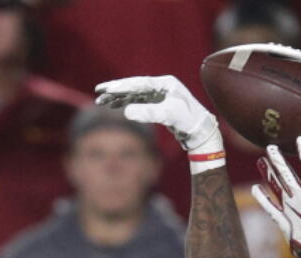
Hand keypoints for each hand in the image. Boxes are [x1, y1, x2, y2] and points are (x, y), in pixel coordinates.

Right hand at [95, 75, 220, 154]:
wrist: (201, 132)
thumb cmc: (189, 121)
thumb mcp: (169, 115)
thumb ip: (148, 113)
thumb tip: (126, 112)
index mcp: (166, 83)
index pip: (139, 83)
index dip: (122, 86)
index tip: (107, 89)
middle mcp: (162, 86)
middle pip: (134, 86)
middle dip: (116, 90)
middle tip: (99, 92)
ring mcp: (160, 95)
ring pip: (134, 94)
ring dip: (119, 97)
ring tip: (102, 101)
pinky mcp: (158, 104)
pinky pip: (138, 101)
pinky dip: (126, 103)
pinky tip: (115, 106)